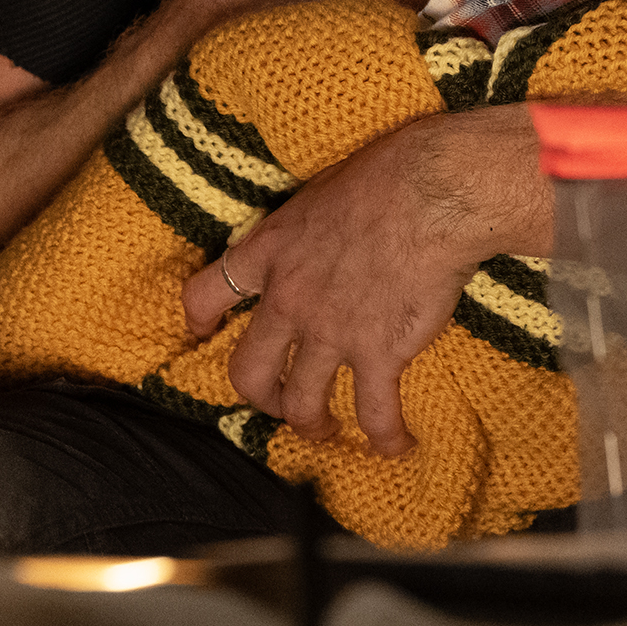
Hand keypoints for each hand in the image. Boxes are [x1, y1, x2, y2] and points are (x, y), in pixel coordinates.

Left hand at [177, 109, 550, 455]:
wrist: (428, 194)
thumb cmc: (380, 180)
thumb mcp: (316, 198)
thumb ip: (305, 232)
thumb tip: (322, 241)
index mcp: (268, 254)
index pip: (205, 293)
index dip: (199, 320)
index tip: (202, 334)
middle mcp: (289, 300)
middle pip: (247, 370)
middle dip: (259, 396)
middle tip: (278, 401)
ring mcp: (330, 333)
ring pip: (301, 404)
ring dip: (311, 425)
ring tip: (325, 429)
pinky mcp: (379, 354)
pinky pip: (375, 412)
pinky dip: (386, 437)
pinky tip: (395, 445)